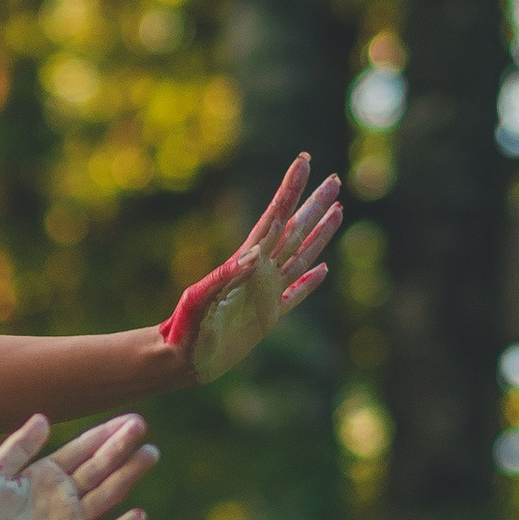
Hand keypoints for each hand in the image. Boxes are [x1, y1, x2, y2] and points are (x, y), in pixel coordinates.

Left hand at [0, 413, 155, 519]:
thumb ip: (19, 447)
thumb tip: (43, 417)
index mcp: (46, 476)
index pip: (82, 450)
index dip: (105, 434)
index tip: (130, 419)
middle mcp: (63, 498)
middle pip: (99, 469)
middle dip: (120, 448)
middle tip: (141, 426)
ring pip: (106, 496)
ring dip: (127, 476)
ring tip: (149, 454)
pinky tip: (138, 515)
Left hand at [161, 159, 342, 381]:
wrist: (180, 359)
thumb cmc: (184, 328)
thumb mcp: (199, 299)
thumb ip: (225, 276)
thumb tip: (255, 254)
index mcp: (245, 262)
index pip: (274, 218)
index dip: (289, 189)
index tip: (303, 160)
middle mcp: (259, 273)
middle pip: (294, 231)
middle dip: (314, 205)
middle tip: (334, 178)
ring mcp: (266, 294)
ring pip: (301, 257)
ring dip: (320, 234)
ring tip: (338, 211)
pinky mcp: (267, 318)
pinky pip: (295, 295)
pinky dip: (309, 283)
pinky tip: (323, 269)